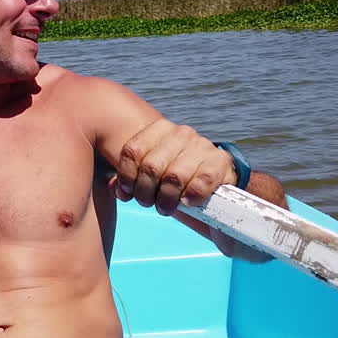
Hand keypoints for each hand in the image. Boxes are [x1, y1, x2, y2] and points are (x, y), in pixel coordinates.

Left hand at [113, 119, 237, 215]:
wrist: (213, 180)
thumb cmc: (175, 177)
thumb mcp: (151, 174)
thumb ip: (130, 178)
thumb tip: (117, 189)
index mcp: (160, 130)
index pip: (133, 150)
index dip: (126, 176)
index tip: (128, 192)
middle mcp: (181, 133)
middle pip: (151, 166)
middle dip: (145, 192)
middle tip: (148, 204)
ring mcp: (202, 146)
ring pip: (174, 177)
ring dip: (166, 199)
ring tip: (165, 208)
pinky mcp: (220, 163)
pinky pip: (199, 184)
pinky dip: (190, 197)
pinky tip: (187, 202)